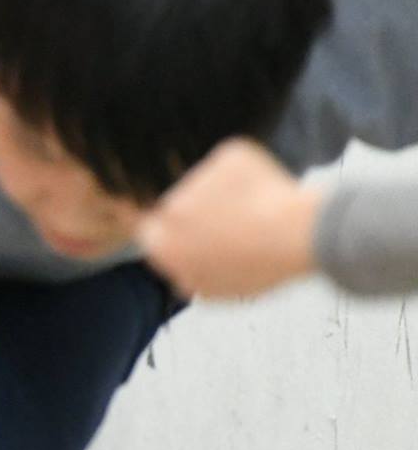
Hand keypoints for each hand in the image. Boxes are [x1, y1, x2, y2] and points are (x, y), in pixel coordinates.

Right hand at [136, 139, 318, 298]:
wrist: (298, 234)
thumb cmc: (262, 266)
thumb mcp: (218, 291)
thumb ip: (188, 278)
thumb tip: (182, 275)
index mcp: (162, 244)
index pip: (151, 233)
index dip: (173, 235)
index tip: (191, 237)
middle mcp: (171, 207)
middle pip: (178, 206)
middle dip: (199, 214)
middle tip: (233, 228)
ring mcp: (198, 178)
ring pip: (206, 184)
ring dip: (225, 195)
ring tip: (259, 218)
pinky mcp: (225, 157)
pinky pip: (231, 167)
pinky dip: (247, 177)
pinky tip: (265, 197)